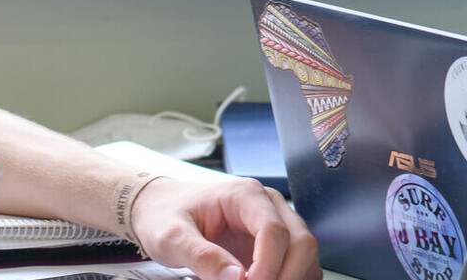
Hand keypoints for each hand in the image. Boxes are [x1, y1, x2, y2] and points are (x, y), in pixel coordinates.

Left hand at [130, 176, 319, 279]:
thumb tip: (235, 278)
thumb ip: (201, 256)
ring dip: (290, 278)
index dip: (267, 265)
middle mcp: (268, 205)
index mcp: (245, 195)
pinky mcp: (275, 243)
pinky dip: (289, 278)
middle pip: (301, 242)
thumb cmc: (166, 215)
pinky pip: (298, 263)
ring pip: (305, 254)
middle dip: (285, 275)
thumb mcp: (171, 236)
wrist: (161, 209)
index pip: (274, 230)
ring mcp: (276, 222)